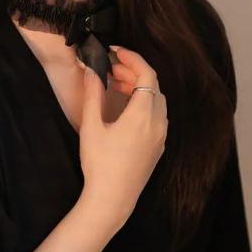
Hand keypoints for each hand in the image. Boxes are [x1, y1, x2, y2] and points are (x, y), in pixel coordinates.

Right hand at [77, 43, 166, 229]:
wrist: (112, 199)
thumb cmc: (100, 164)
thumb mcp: (91, 127)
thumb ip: (92, 95)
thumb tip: (91, 70)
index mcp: (143, 115)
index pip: (147, 74)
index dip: (133, 58)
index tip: (115, 52)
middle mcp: (158, 123)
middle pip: (153, 85)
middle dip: (133, 72)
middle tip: (110, 68)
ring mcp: (161, 136)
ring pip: (157, 100)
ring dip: (139, 87)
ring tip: (115, 85)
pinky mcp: (158, 146)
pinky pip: (157, 115)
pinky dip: (144, 103)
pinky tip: (125, 107)